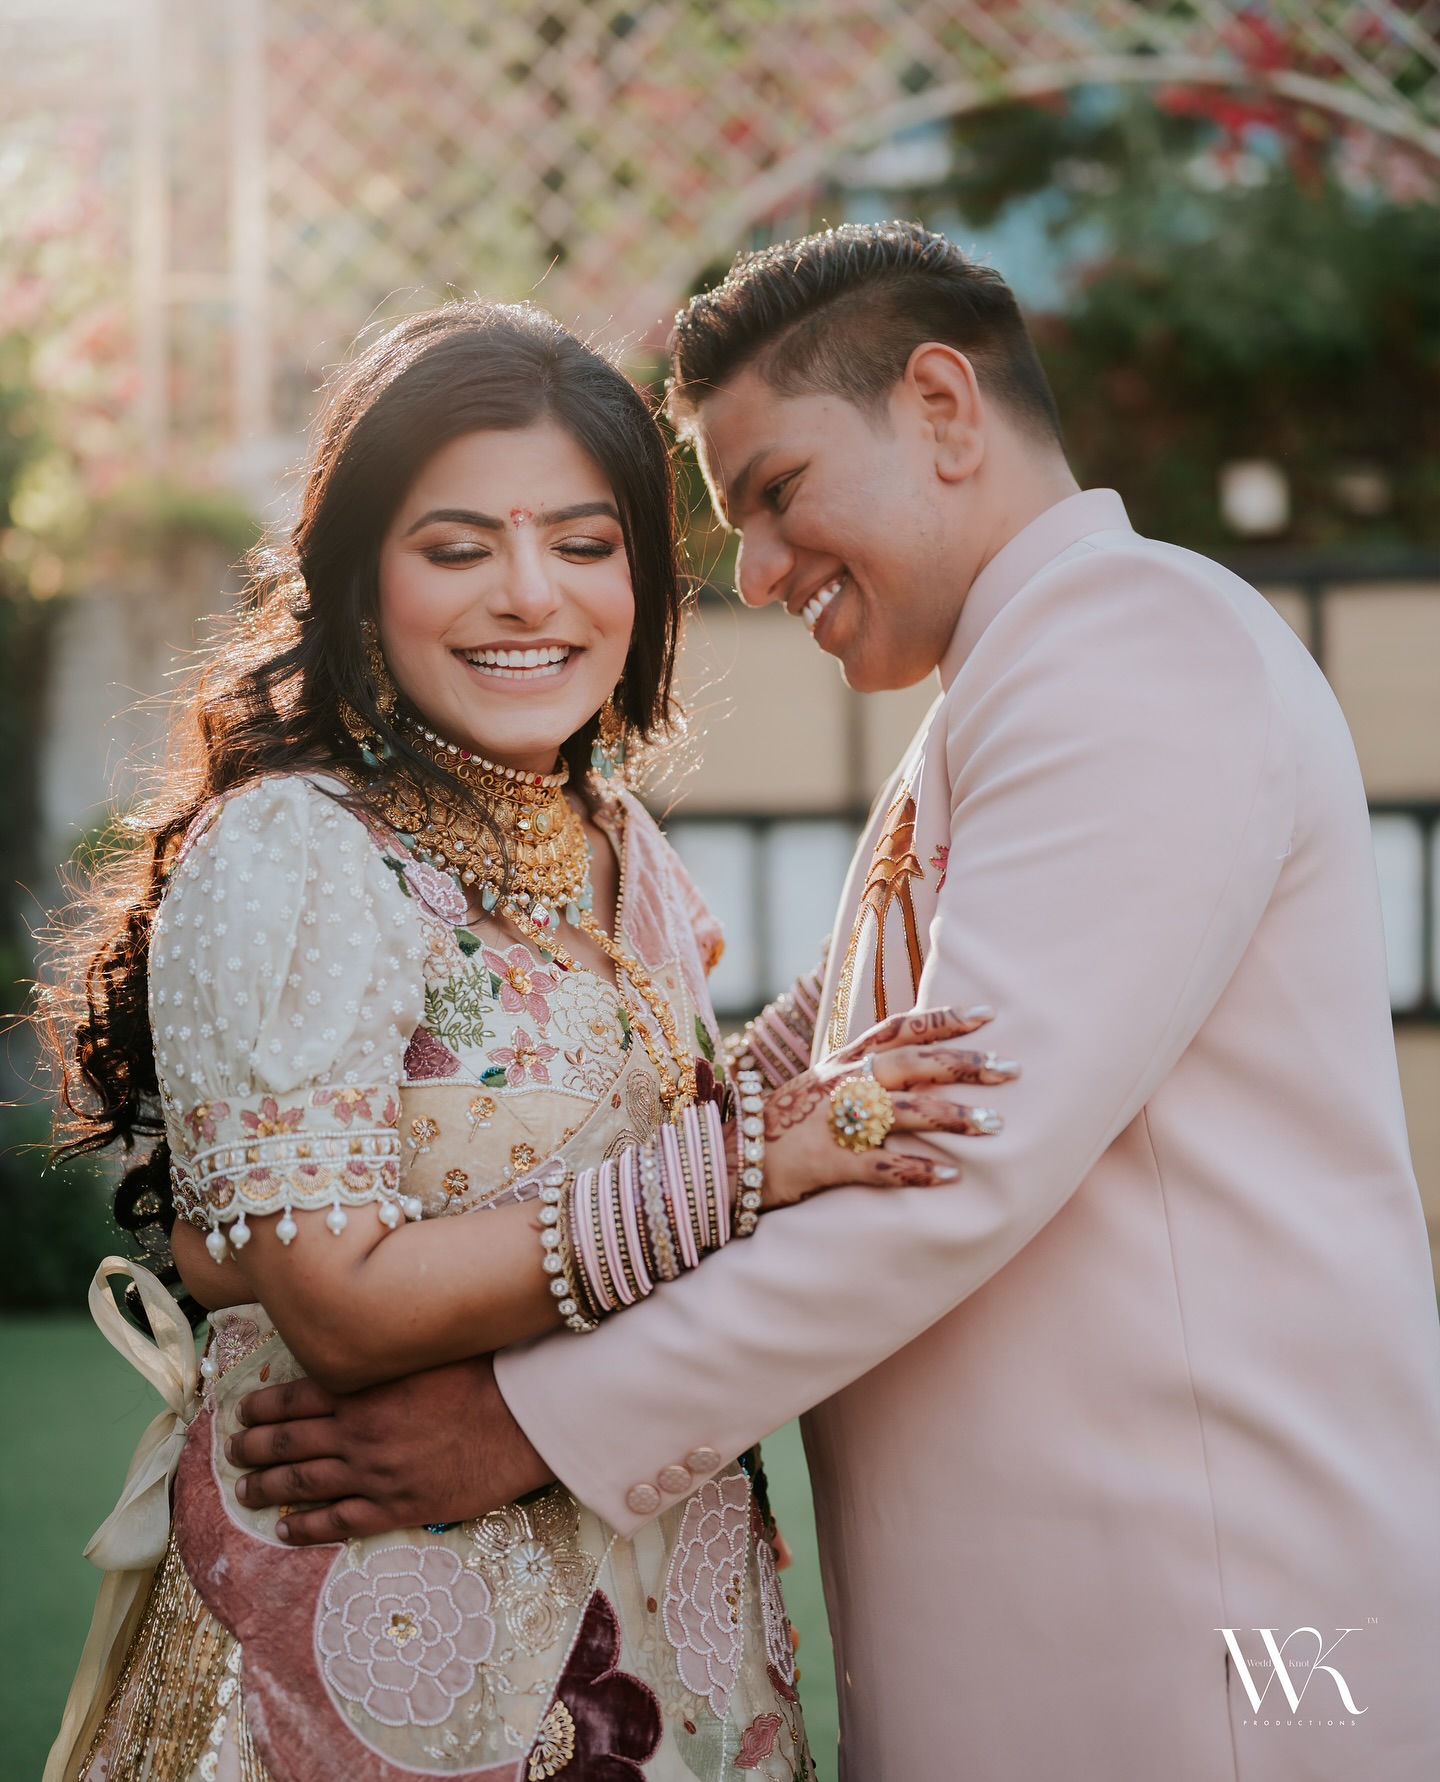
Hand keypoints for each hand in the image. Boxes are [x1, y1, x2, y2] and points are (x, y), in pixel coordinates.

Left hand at [225, 1355, 551, 1544]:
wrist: (524, 1419)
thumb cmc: (484, 1373)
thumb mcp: (426, 1351)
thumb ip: (385, 1356)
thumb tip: (359, 1349)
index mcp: (364, 1389)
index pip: (293, 1398)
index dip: (262, 1407)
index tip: (243, 1413)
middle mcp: (359, 1432)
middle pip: (288, 1442)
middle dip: (253, 1448)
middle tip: (233, 1452)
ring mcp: (375, 1473)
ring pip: (303, 1483)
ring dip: (268, 1488)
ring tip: (244, 1490)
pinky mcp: (398, 1507)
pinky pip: (339, 1521)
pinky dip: (306, 1527)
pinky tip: (286, 1529)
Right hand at [756, 1005, 1016, 1209]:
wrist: (731, 1160)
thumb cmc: (784, 1127)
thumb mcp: (820, 1087)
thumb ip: (862, 1075)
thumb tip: (913, 1070)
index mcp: (843, 1062)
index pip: (899, 1028)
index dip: (943, 1019)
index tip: (987, 1015)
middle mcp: (843, 1083)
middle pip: (912, 1064)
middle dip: (964, 1065)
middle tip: (1010, 1070)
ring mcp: (835, 1120)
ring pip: (905, 1110)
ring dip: (953, 1116)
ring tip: (995, 1125)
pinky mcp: (828, 1160)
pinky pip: (881, 1163)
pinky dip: (918, 1169)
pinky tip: (951, 1176)